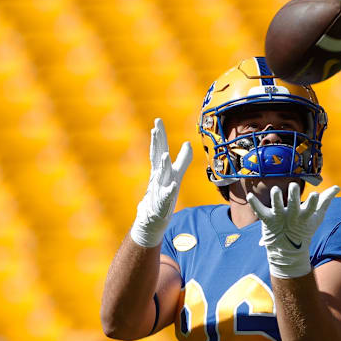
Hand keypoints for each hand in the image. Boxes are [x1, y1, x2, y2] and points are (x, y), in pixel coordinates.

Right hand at [130, 118, 192, 247]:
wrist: (152, 219)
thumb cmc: (163, 194)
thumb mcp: (174, 174)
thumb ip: (183, 159)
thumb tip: (188, 143)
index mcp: (161, 170)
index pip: (158, 150)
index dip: (158, 137)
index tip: (157, 121)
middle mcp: (159, 177)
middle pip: (157, 157)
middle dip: (157, 143)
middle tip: (155, 127)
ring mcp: (159, 189)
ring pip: (162, 175)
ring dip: (163, 166)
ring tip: (165, 156)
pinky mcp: (162, 203)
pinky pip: (166, 196)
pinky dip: (169, 191)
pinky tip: (173, 186)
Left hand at [247, 183, 339, 277]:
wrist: (288, 250)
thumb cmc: (304, 229)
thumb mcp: (317, 217)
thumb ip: (326, 201)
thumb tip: (338, 187)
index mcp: (305, 215)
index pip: (312, 207)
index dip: (314, 201)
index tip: (316, 194)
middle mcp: (292, 216)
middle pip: (293, 205)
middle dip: (293, 196)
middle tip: (293, 185)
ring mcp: (279, 218)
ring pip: (277, 207)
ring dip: (276, 199)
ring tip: (275, 190)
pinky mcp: (268, 220)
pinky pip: (260, 211)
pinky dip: (255, 204)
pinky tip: (250, 196)